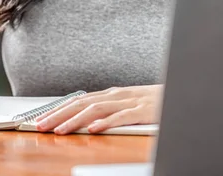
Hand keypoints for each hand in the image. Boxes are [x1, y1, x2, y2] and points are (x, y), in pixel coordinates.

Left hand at [34, 85, 161, 134]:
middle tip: (40, 125)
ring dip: (74, 120)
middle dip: (58, 115)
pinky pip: (121, 117)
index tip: (40, 118)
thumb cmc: (154, 102)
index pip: (78, 100)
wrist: (182, 94)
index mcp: (111, 94)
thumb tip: (86, 117)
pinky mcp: (143, 112)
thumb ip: (108, 108)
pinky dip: (106, 122)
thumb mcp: (128, 103)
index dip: (58, 109)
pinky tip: (92, 129)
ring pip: (96, 109)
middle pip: (81, 103)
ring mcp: (129, 102)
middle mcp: (116, 96)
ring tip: (59, 130)